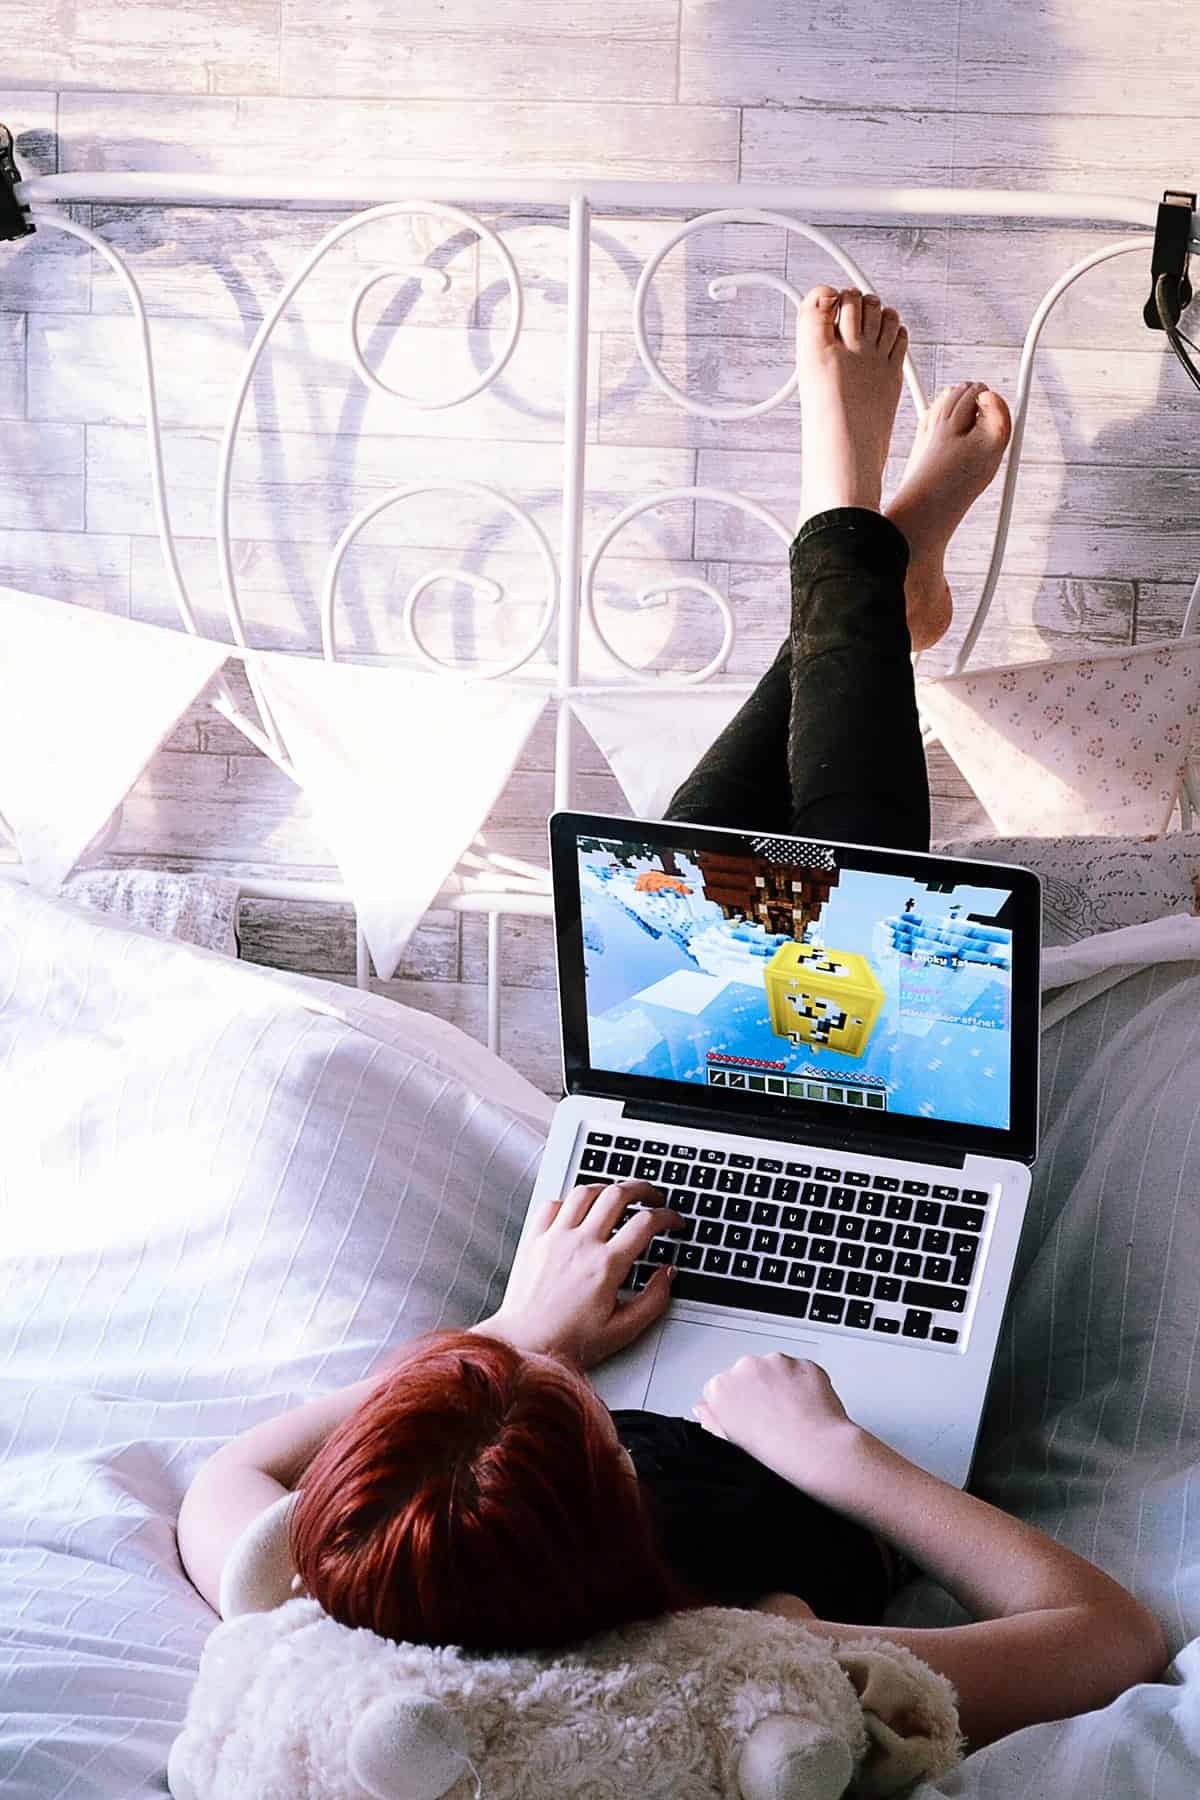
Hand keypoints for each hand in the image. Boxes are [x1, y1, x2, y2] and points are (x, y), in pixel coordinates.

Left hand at [479, 1180, 684, 1369]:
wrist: (526, 1347)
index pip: (646, 1223)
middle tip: (653, 1197)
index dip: (668, 1216)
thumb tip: (668, 1273)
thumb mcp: (623, 1330)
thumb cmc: (569, 1342)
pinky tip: (579, 1210)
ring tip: (619, 1196)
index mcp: (606, 1265)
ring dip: (608, 1188)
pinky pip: (553, 1204)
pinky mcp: (534, 1240)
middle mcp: (580, 1244)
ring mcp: (554, 1238)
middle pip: (618, 1194)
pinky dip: (570, 1200)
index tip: (673, 1221)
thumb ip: (654, 1300)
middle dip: (643, 1189)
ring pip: (585, 1192)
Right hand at [693, 1352, 862, 1499]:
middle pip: (747, 1375)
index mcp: (720, 1387)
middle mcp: (745, 1367)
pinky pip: (800, 1371)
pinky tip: (807, 1408)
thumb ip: (711, 1419)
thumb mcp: (728, 1443)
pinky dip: (803, 1385)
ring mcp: (776, 1362)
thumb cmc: (775, 1453)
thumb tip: (704, 1408)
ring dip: (781, 1385)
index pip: (721, 1389)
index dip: (735, 1408)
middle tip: (772, 1420)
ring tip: (792, 1416)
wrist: (816, 1450)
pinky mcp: (804, 1362)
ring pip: (775, 1370)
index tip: (748, 1421)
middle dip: (758, 1391)